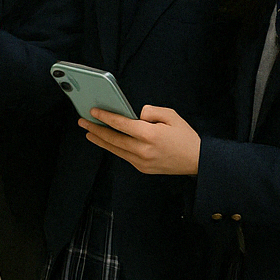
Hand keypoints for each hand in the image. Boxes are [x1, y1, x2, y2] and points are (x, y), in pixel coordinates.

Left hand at [81, 105, 200, 175]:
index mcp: (150, 134)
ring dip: (100, 140)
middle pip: (113, 138)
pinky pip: (124, 156)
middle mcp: (143, 149)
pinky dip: (113, 148)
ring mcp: (141, 161)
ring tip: (89, 133)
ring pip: (115, 149)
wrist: (197, 161)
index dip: (105, 117)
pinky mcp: (142, 168)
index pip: (121, 124)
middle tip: (82, 122)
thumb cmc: (185, 136)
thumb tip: (136, 115)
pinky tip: (107, 142)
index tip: (93, 111)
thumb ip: (151, 111)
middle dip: (96, 129)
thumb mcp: (171, 115)